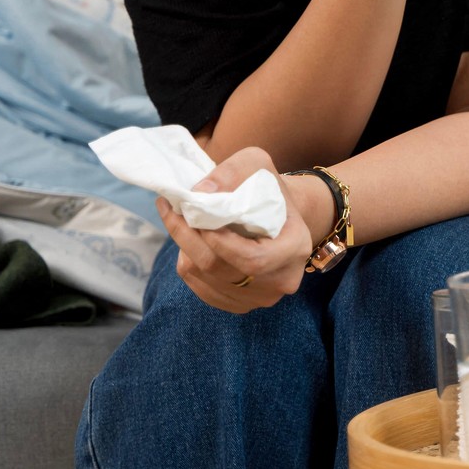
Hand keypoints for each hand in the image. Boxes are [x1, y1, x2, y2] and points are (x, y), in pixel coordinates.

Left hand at [156, 146, 318, 314]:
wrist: (282, 213)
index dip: (218, 241)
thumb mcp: (257, 164)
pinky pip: (202, 289)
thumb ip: (230, 172)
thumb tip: (199, 194)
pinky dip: (189, 265)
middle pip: (220, 268)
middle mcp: (282, 281)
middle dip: (189, 238)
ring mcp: (261, 298)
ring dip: (185, 250)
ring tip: (181, 223)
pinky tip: (191, 244)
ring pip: (206, 279)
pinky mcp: (241, 304)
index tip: (193, 212)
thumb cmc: (269, 187)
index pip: (252, 258)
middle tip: (172, 210)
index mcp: (295, 249)